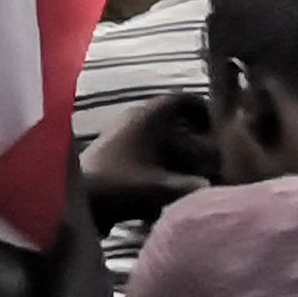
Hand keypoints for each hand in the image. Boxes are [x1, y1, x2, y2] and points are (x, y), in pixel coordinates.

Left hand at [77, 88, 215, 226]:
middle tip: (215, 148)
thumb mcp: (160, 187)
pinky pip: (146, 146)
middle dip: (194, 131)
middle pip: (172, 116)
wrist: (76, 197)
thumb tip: (215, 188)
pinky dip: (162, 156)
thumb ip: (192, 187)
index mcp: (146, 116)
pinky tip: (172, 176)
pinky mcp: (114, 151)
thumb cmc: (119, 184)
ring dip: (178, 145)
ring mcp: (122, 133)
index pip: (180, 99)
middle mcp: (134, 118)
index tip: (221, 123)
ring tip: (198, 164)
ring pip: (158, 132)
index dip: (202, 108)